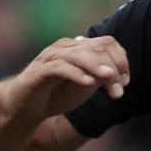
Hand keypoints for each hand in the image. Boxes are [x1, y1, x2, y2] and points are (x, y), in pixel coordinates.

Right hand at [0, 35, 129, 124]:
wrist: (26, 107)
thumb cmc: (57, 94)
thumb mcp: (85, 85)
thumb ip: (101, 77)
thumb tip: (118, 75)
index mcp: (78, 49)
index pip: (106, 43)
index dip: (120, 60)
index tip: (125, 82)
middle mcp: (64, 48)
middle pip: (96, 47)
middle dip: (112, 67)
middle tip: (120, 90)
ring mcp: (50, 58)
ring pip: (78, 55)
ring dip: (97, 68)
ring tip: (110, 79)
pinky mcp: (39, 72)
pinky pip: (59, 68)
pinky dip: (76, 74)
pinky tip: (89, 82)